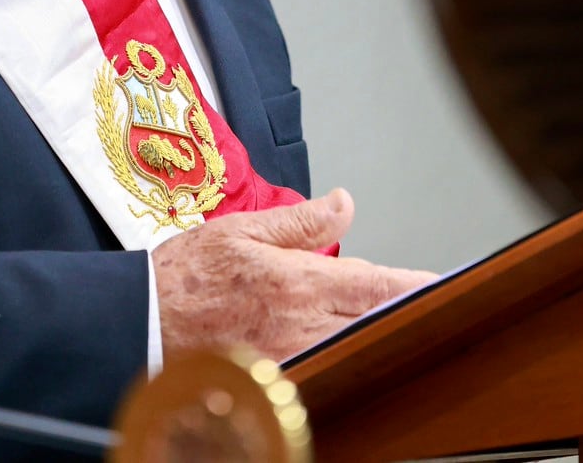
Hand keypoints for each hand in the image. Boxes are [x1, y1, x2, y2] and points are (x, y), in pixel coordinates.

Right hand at [151, 188, 435, 361]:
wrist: (137, 324)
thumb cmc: (182, 277)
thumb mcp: (240, 230)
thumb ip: (299, 221)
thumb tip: (345, 204)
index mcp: (298, 280)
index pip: (375, 283)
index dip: (415, 284)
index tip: (444, 283)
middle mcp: (301, 323)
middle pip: (374, 319)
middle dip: (405, 310)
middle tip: (431, 301)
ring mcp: (292, 356)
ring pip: (354, 343)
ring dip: (376, 329)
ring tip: (394, 317)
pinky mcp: (277, 378)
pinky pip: (323, 364)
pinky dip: (341, 350)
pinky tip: (345, 340)